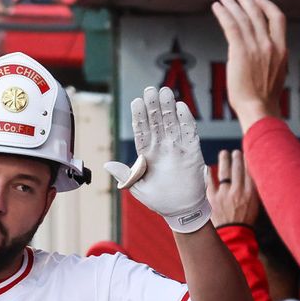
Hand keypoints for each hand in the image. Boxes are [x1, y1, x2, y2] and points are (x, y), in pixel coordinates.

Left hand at [104, 86, 211, 232]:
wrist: (181, 210)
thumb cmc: (159, 200)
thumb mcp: (137, 188)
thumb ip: (125, 174)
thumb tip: (107, 164)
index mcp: (147, 154)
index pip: (142, 131)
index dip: (139, 116)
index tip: (136, 102)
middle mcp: (162, 147)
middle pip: (157, 122)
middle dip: (153, 106)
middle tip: (150, 90)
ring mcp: (178, 148)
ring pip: (172, 123)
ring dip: (168, 108)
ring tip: (165, 91)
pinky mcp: (193, 152)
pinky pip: (189, 133)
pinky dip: (186, 120)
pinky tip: (181, 107)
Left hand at [208, 150, 260, 227]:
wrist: (232, 234)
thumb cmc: (245, 220)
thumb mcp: (255, 204)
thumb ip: (252, 189)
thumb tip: (250, 174)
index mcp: (250, 193)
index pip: (249, 171)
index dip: (247, 160)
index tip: (246, 153)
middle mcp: (237, 191)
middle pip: (237, 169)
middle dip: (237, 158)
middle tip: (235, 152)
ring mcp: (223, 194)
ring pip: (224, 172)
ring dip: (224, 160)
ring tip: (224, 153)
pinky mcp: (211, 198)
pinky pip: (209, 182)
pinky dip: (208, 174)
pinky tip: (207, 167)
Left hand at [210, 0, 287, 131]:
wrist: (259, 111)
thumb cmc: (264, 101)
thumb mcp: (275, 77)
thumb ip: (271, 62)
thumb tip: (262, 60)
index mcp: (282, 50)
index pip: (278, 18)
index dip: (268, 6)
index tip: (258, 0)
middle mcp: (271, 45)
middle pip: (258, 12)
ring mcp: (257, 48)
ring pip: (243, 17)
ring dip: (232, 3)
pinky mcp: (241, 52)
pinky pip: (231, 26)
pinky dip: (224, 14)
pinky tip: (216, 6)